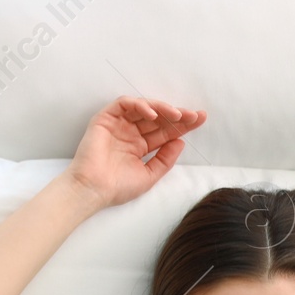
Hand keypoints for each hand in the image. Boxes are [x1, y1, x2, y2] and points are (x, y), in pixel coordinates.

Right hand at [65, 96, 205, 209]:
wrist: (94, 190)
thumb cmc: (117, 187)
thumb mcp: (150, 175)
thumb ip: (165, 159)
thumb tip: (180, 142)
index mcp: (140, 146)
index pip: (165, 131)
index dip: (183, 125)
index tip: (200, 119)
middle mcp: (131, 133)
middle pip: (158, 118)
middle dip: (177, 115)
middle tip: (194, 115)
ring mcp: (118, 125)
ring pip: (144, 108)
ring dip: (162, 108)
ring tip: (177, 115)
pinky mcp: (105, 118)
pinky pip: (124, 104)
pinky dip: (139, 105)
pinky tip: (153, 114)